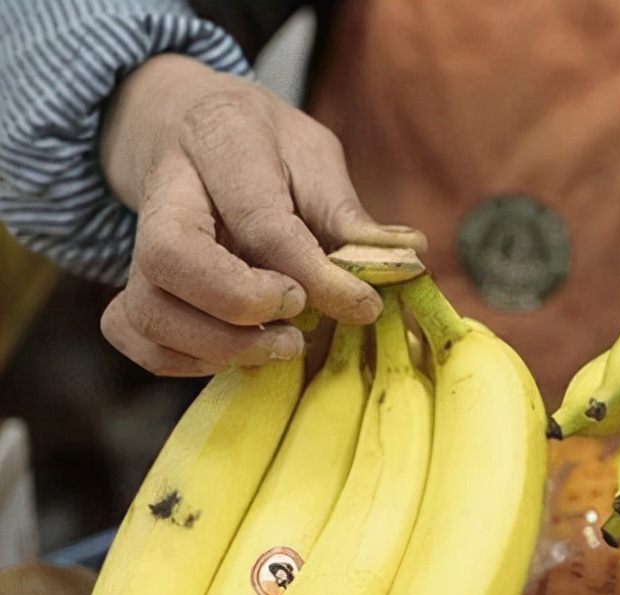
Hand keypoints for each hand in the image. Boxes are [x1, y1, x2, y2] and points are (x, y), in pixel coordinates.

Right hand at [98, 55, 425, 375]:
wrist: (196, 132)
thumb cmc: (269, 151)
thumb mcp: (315, 158)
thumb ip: (349, 212)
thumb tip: (409, 255)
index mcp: (224, 142)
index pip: (260, 219)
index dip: (313, 273)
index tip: (362, 306)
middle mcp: (168, 192)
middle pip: (170, 258)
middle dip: (241, 305)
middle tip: (298, 325)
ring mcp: (139, 241)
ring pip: (146, 306)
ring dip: (217, 345)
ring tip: (281, 347)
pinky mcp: (133, 281)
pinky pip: (133, 332)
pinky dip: (183, 359)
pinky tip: (237, 354)